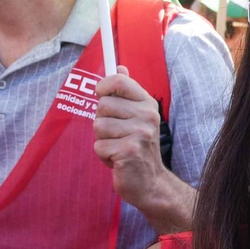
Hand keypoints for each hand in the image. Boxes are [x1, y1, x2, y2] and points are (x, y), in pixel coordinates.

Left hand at [93, 67, 185, 228]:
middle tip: (117, 133)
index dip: (103, 86)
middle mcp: (147, 116)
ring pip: (98, 126)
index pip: (119, 81)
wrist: (151, 182)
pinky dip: (103, 155)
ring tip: (118, 147)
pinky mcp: (129, 151)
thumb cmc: (139, 147)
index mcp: (147, 104)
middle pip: (103, 105)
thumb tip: (119, 66)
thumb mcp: (138, 116)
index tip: (101, 94)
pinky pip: (98, 146)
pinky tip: (117, 159)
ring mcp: (139, 134)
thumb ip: (127, 92)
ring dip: (103, 140)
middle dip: (102, 121)